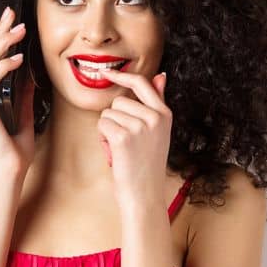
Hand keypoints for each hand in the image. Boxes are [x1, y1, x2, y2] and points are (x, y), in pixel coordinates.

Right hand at [0, 6, 36, 178]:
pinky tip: (18, 59)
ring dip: (3, 44)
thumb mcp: (25, 115)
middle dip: (0, 32)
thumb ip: (24, 96)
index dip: (1, 38)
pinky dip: (3, 67)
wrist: (11, 172)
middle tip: (12, 12)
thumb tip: (29, 77)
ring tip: (19, 30)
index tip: (12, 19)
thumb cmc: (17, 150)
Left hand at [94, 68, 173, 215]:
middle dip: (115, 119)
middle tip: (127, 142)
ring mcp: (140, 126)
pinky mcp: (123, 137)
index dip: (122, 76)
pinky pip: (102, 125)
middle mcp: (154, 117)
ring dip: (108, 130)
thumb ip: (157, 102)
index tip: (107, 73)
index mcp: (164, 114)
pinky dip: (103, 139)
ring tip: (122, 149)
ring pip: (107, 114)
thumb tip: (160, 76)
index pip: (142, 82)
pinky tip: (115, 152)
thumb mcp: (158, 130)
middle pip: (118, 101)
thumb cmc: (147, 164)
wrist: (145, 193)